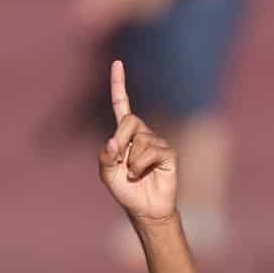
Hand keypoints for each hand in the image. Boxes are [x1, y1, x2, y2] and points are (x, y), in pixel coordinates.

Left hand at [99, 61, 177, 223]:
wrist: (145, 209)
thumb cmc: (126, 191)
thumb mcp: (106, 174)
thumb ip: (104, 156)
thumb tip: (113, 141)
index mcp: (125, 134)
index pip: (122, 104)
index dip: (119, 85)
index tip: (117, 63)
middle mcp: (142, 133)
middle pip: (130, 120)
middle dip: (121, 139)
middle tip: (121, 161)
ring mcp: (157, 142)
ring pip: (140, 139)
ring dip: (131, 162)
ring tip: (134, 174)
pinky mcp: (168, 153)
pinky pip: (152, 151)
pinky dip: (141, 165)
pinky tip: (142, 175)